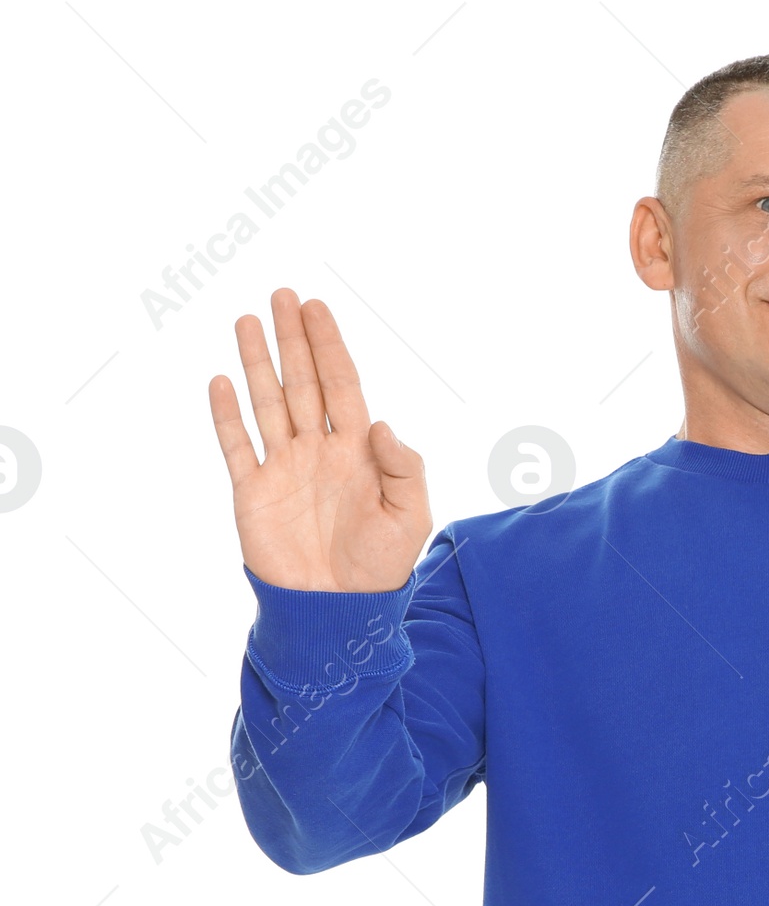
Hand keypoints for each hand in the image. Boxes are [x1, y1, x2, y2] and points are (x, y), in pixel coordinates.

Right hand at [209, 287, 430, 592]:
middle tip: (283, 295)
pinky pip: (236, 446)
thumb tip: (383, 424)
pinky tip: (220, 382)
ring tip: (247, 320)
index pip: (342, 386)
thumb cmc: (382, 567)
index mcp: (358, 452)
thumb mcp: (410, 517)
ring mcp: (284, 469)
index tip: (317, 308)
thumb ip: (404, 468)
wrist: (338, 610)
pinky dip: (226, 415)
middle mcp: (319, 451)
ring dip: (257, 363)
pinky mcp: (254, 493)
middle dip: (293, 339)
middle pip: (303, 383)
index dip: (329, 346)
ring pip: (268, 403)